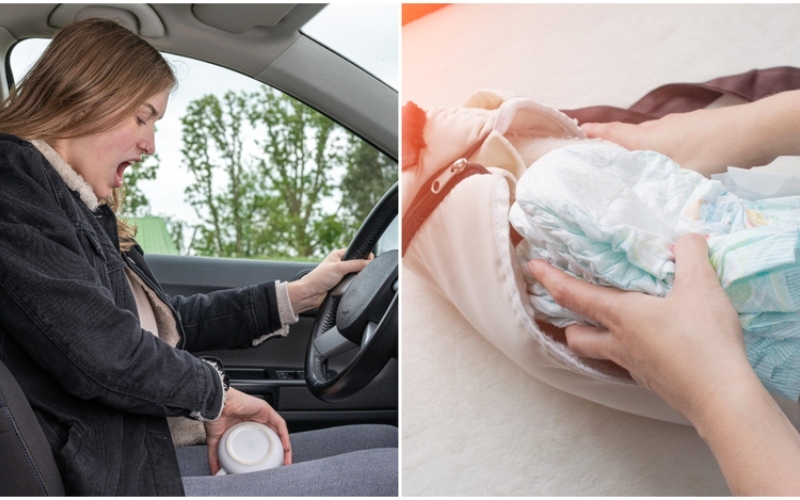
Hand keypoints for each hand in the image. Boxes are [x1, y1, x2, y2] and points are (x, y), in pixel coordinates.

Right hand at [204, 387, 291, 473]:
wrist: (215, 405)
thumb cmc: (215, 417)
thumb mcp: (216, 441)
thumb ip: (215, 457)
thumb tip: (215, 470)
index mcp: (246, 427)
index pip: (262, 442)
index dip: (268, 454)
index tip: (270, 467)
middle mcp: (256, 420)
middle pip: (273, 437)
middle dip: (279, 452)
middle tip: (280, 465)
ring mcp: (262, 415)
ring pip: (278, 431)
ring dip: (284, 446)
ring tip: (285, 459)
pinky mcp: (266, 410)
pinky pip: (279, 424)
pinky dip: (284, 435)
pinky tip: (285, 446)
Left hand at [287, 249, 372, 312]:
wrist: (311, 294)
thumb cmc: (318, 278)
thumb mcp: (339, 268)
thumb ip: (355, 264)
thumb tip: (370, 263)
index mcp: (339, 255)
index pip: (358, 252)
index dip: (365, 256)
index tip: (369, 262)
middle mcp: (341, 264)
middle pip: (359, 264)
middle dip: (361, 269)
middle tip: (358, 273)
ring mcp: (342, 275)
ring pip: (357, 275)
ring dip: (357, 278)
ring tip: (351, 281)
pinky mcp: (342, 285)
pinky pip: (353, 284)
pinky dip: (353, 285)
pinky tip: (351, 287)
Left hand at [527, 234, 751, 423]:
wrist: (721, 398)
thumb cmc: (703, 339)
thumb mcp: (701, 285)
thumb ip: (689, 254)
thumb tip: (685, 241)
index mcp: (620, 316)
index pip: (572, 294)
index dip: (550, 277)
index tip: (531, 265)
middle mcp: (619, 343)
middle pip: (576, 336)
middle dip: (567, 322)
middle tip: (570, 308)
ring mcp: (634, 367)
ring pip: (600, 353)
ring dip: (595, 339)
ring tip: (608, 325)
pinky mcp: (654, 382)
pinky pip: (628, 365)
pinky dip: (628, 352)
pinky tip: (649, 344)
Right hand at [583, 89, 799, 176]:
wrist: (752, 131)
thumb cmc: (711, 153)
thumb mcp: (678, 180)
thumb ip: (657, 197)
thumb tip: (640, 217)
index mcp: (645, 139)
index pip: (610, 133)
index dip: (591, 134)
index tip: (574, 133)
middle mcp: (656, 129)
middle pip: (625, 134)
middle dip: (608, 142)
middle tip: (594, 154)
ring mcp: (676, 126)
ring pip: (647, 137)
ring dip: (635, 147)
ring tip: (628, 164)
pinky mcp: (694, 128)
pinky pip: (666, 138)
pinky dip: (658, 148)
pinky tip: (665, 164)